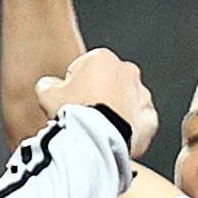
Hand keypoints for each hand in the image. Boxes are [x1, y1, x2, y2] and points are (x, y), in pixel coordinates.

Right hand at [36, 47, 156, 156]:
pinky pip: (139, 122)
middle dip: (99, 95)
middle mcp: (128, 72)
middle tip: (85, 113)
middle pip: (109, 83)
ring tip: (98, 127)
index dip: (75, 85)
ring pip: (126, 102)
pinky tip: (113, 135)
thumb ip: (49, 84)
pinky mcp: (151, 119)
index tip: (71, 98)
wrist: (95, 140)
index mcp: (103, 58)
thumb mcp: (46, 93)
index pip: (86, 68)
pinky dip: (129, 128)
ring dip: (116, 111)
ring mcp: (143, 96)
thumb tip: (49, 86)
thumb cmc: (73, 113)